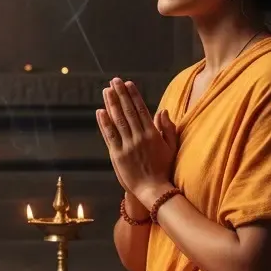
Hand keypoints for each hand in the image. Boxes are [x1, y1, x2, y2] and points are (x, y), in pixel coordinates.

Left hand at [96, 79, 177, 203]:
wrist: (153, 190)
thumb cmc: (164, 169)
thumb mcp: (171, 147)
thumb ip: (168, 128)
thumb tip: (163, 110)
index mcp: (152, 134)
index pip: (141, 109)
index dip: (133, 95)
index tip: (128, 83)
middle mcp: (139, 137)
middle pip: (128, 111)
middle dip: (120, 94)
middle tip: (114, 81)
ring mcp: (127, 145)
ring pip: (117, 120)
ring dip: (111, 104)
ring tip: (106, 91)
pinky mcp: (117, 155)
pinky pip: (109, 135)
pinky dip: (104, 123)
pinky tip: (100, 111)